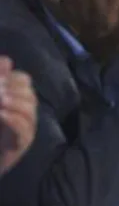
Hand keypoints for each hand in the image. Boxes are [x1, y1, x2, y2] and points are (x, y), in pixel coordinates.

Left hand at [0, 57, 36, 173]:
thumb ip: (0, 81)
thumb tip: (6, 61)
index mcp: (17, 101)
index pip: (23, 80)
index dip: (11, 76)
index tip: (0, 79)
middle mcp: (25, 113)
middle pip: (28, 93)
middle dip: (13, 88)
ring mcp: (26, 129)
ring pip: (29, 109)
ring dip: (14, 102)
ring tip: (1, 100)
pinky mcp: (21, 145)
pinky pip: (23, 129)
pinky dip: (13, 119)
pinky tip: (2, 114)